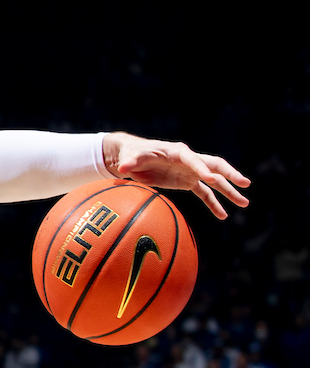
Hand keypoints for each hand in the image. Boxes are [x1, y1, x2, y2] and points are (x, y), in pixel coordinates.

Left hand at [103, 133, 250, 219]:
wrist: (132, 157)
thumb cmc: (132, 153)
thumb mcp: (129, 156)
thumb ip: (129, 162)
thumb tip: (122, 168)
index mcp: (177, 152)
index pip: (194, 159)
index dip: (202, 169)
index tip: (212, 180)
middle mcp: (188, 160)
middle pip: (214, 165)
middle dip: (230, 174)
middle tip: (245, 184)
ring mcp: (190, 172)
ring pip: (215, 181)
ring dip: (229, 191)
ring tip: (244, 204)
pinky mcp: (187, 182)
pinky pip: (204, 193)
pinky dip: (213, 203)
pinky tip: (222, 215)